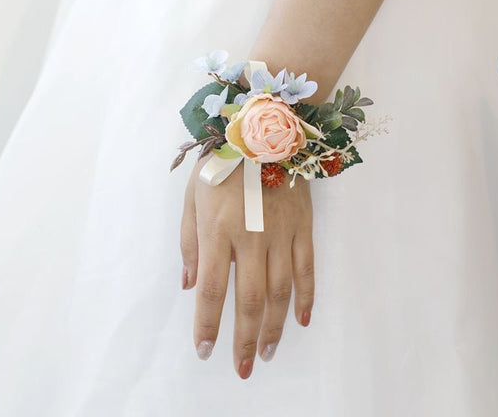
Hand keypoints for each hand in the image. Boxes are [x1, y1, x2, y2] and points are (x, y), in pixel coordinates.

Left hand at [180, 153, 314, 378]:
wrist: (261, 129)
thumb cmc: (219, 162)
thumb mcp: (192, 196)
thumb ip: (189, 242)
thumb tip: (191, 285)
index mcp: (217, 230)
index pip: (213, 290)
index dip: (208, 325)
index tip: (205, 350)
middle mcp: (250, 238)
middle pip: (250, 301)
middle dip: (244, 340)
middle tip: (243, 368)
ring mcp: (281, 233)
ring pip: (280, 291)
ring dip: (275, 327)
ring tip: (269, 352)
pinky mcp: (303, 226)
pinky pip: (307, 268)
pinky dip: (306, 297)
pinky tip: (301, 320)